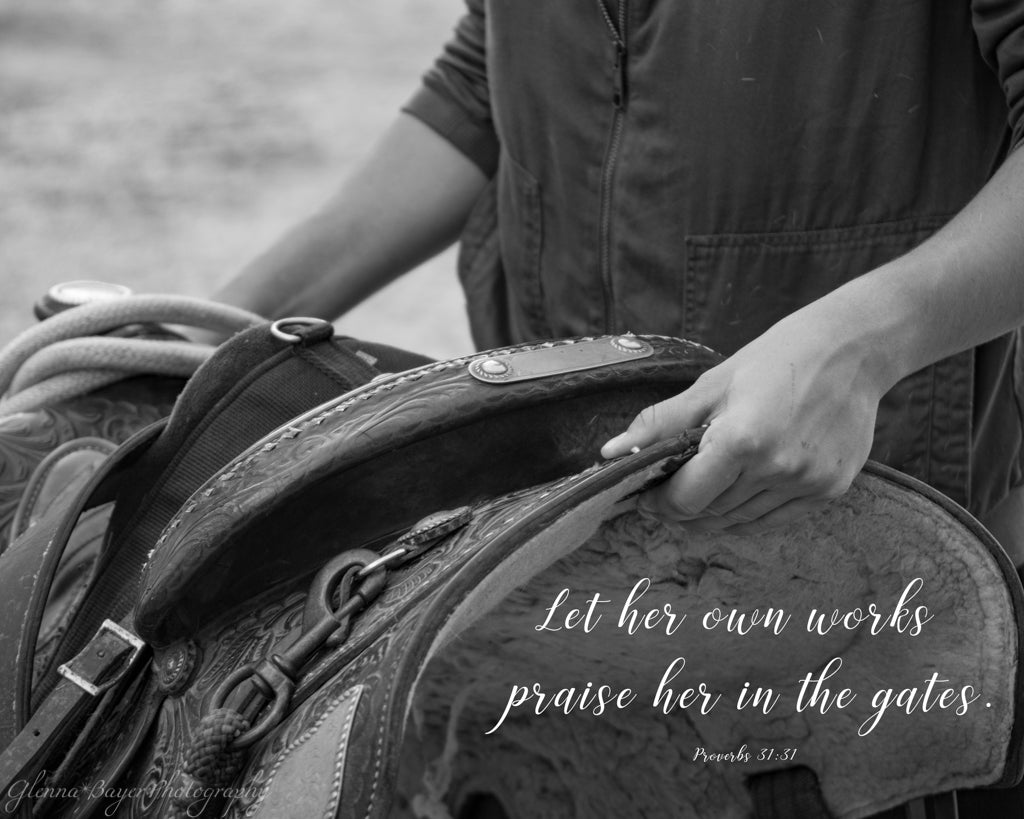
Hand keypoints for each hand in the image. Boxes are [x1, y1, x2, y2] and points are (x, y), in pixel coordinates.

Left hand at [601, 313, 891, 533]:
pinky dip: (751, 511)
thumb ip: (660, 424)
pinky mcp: (831, 491)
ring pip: (742, 521)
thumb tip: (610, 452)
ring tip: (707, 485)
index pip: (686, 499)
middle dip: (684, 505)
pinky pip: (776, 518)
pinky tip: (742, 489)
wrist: (853, 349)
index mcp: (742, 440)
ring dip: (716, 511)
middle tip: (671, 486)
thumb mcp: (711, 385)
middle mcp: (777, 469)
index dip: (660, 503)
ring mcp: (808, 483)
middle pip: (711, 513)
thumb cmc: (776, 358)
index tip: (648, 494)